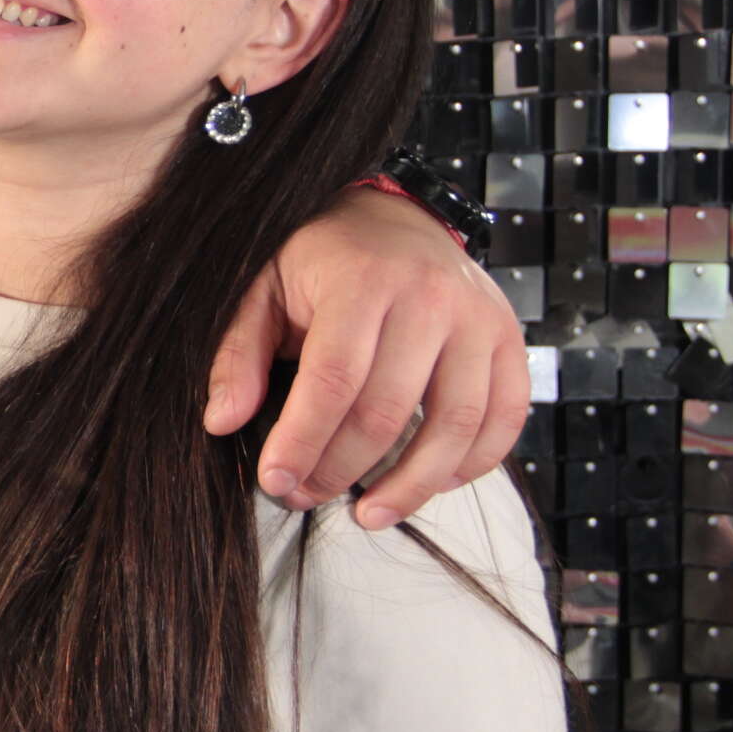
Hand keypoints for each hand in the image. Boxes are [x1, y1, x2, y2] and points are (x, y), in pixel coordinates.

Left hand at [204, 187, 528, 528]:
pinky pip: (504, 418)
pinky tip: (430, 483)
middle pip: (388, 410)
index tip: (276, 481)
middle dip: (341, 469)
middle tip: (306, 496)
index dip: (303, 440)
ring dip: (411, 485)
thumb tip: (222, 422)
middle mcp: (430, 298)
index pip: (334, 378)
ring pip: (454, 425)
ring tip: (368, 514)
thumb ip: (239, 353)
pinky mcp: (510, 339)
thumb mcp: (263, 288)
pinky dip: (471, 463)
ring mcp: (480, 320)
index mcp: (362, 281)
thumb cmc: (321, 260)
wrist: (395, 217)